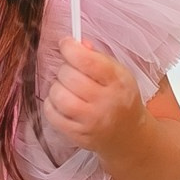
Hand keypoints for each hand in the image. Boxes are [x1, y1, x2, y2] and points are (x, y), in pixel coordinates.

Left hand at [42, 38, 146, 157]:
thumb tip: (76, 44)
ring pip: (58, 95)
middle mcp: (106, 101)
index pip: (87, 60)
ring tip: (65, 89)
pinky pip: (52, 115)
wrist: (127, 134)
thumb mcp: (118, 74)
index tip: (66, 44)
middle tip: (71, 72)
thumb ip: (97, 57)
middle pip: (69, 76)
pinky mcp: (78, 135)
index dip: (70, 48)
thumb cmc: (120, 98)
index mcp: (117, 81)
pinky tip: (61, 103)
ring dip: (56, 87)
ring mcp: (91, 121)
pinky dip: (51, 105)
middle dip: (65, 69)